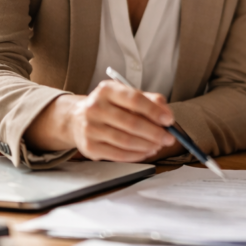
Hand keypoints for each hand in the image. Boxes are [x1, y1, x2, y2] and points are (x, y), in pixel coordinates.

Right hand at [64, 80, 178, 161]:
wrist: (76, 118)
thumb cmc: (109, 106)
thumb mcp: (125, 95)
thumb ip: (149, 100)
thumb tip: (167, 114)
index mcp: (107, 90)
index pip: (134, 99)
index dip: (154, 111)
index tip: (169, 120)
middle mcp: (95, 107)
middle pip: (132, 123)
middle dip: (155, 133)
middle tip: (169, 138)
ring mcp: (90, 128)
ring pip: (126, 141)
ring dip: (147, 145)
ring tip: (159, 145)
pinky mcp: (89, 147)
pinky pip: (118, 154)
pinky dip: (136, 155)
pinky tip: (146, 152)